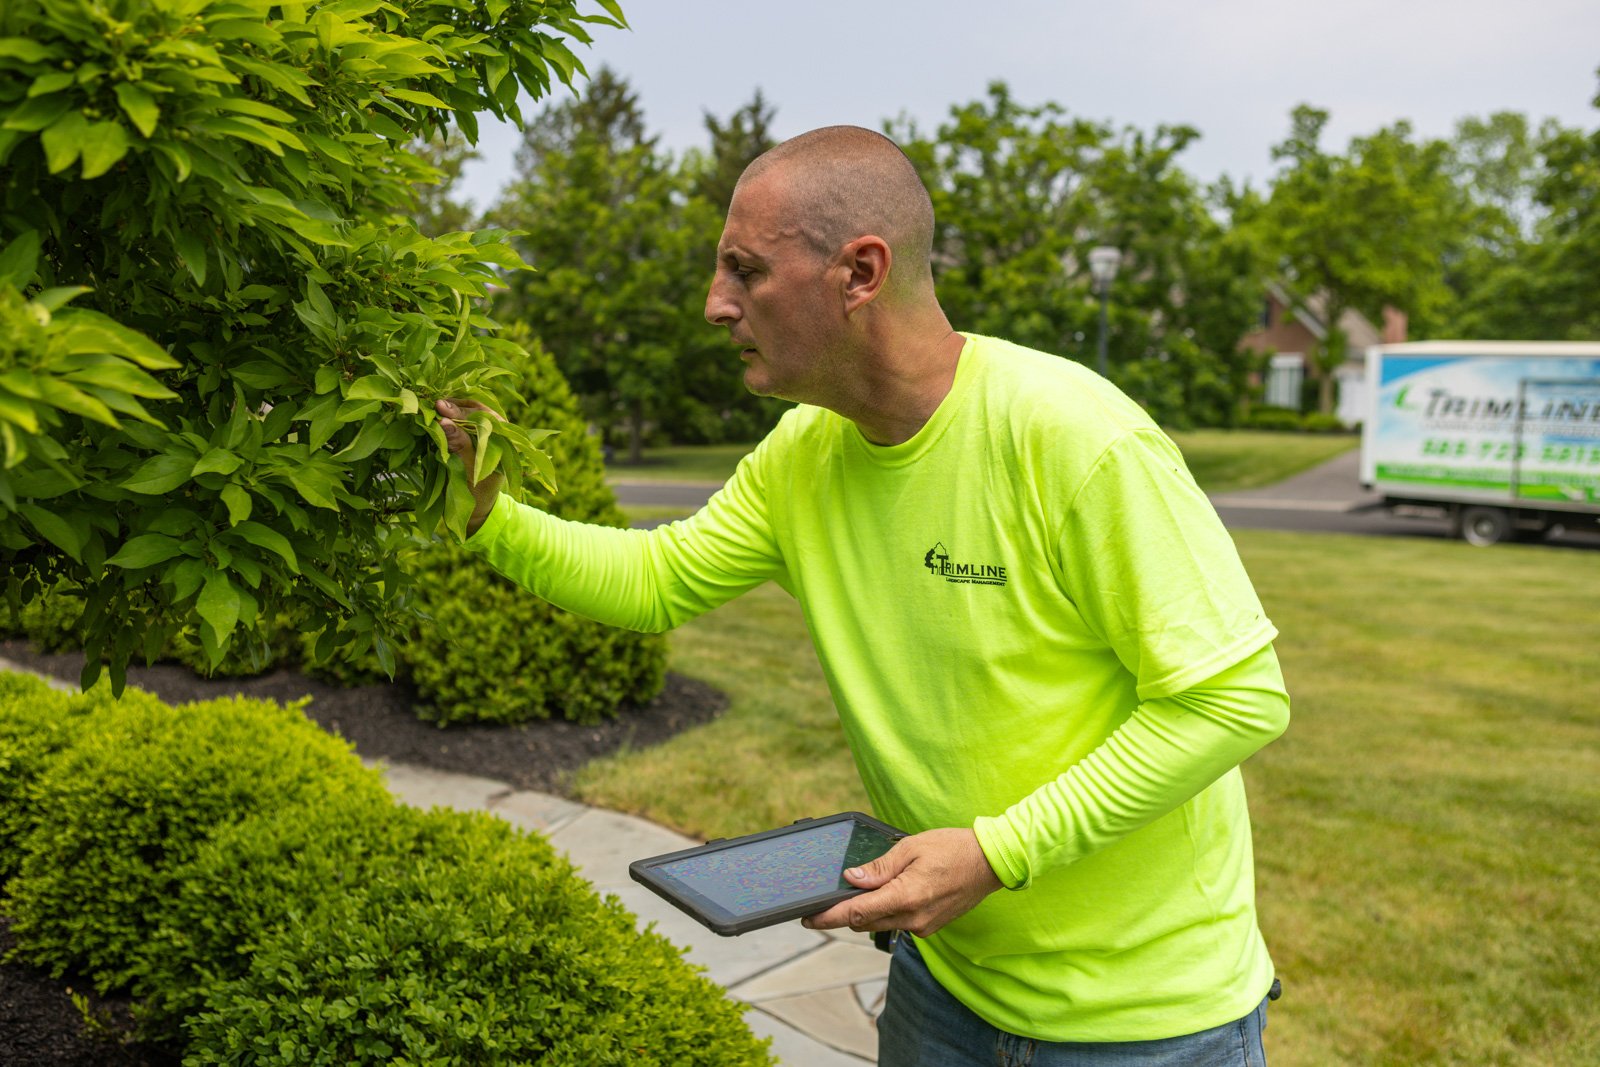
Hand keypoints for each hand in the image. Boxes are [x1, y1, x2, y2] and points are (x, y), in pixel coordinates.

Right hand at [436, 398, 505, 535]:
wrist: (476, 509)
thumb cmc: (477, 492)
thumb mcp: (469, 470)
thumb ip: (459, 444)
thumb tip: (443, 421)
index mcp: (505, 438)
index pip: (483, 414)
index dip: (460, 410)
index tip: (440, 407)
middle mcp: (496, 431)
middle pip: (474, 408)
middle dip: (453, 405)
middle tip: (432, 404)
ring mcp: (483, 432)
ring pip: (465, 412)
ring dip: (449, 408)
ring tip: (431, 406)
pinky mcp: (470, 436)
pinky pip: (458, 421)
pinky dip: (446, 417)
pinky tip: (433, 414)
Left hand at [802, 828, 1002, 938]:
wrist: (990, 863)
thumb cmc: (953, 848)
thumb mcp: (910, 848)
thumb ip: (879, 867)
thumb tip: (851, 879)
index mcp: (906, 897)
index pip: (856, 913)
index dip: (828, 917)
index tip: (808, 918)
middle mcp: (913, 918)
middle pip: (864, 923)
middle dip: (843, 914)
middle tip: (827, 901)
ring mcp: (923, 926)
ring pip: (880, 925)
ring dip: (865, 913)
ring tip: (857, 893)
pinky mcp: (929, 927)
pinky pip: (897, 924)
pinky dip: (885, 912)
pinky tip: (886, 895)